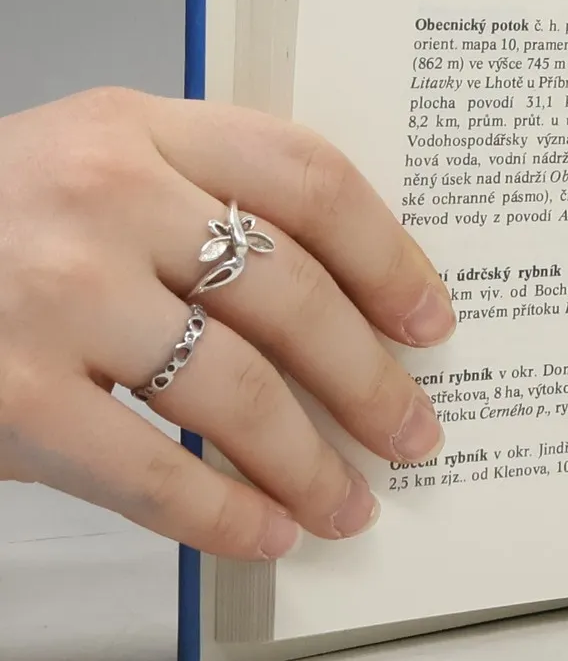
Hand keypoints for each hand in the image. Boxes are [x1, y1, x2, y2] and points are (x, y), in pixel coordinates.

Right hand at [0, 89, 452, 557]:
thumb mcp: (86, 163)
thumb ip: (198, 198)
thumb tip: (346, 301)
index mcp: (137, 127)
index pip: (310, 179)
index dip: (390, 257)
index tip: (433, 320)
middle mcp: (102, 199)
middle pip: (291, 293)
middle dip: (370, 378)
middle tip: (415, 429)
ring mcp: (53, 297)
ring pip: (237, 390)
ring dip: (311, 461)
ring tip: (352, 499)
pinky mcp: (9, 394)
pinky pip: (151, 471)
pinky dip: (224, 515)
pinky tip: (267, 533)